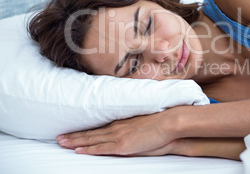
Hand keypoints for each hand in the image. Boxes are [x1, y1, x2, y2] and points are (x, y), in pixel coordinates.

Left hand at [57, 110, 177, 155]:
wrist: (168, 122)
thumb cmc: (159, 122)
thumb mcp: (144, 123)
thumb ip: (133, 127)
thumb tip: (129, 130)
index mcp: (121, 122)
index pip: (98, 127)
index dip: (84, 130)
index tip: (73, 131)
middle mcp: (116, 127)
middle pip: (91, 132)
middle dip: (74, 136)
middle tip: (59, 137)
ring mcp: (118, 135)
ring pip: (92, 139)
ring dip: (76, 141)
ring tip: (62, 142)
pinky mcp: (122, 144)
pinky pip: (101, 148)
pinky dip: (88, 149)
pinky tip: (78, 151)